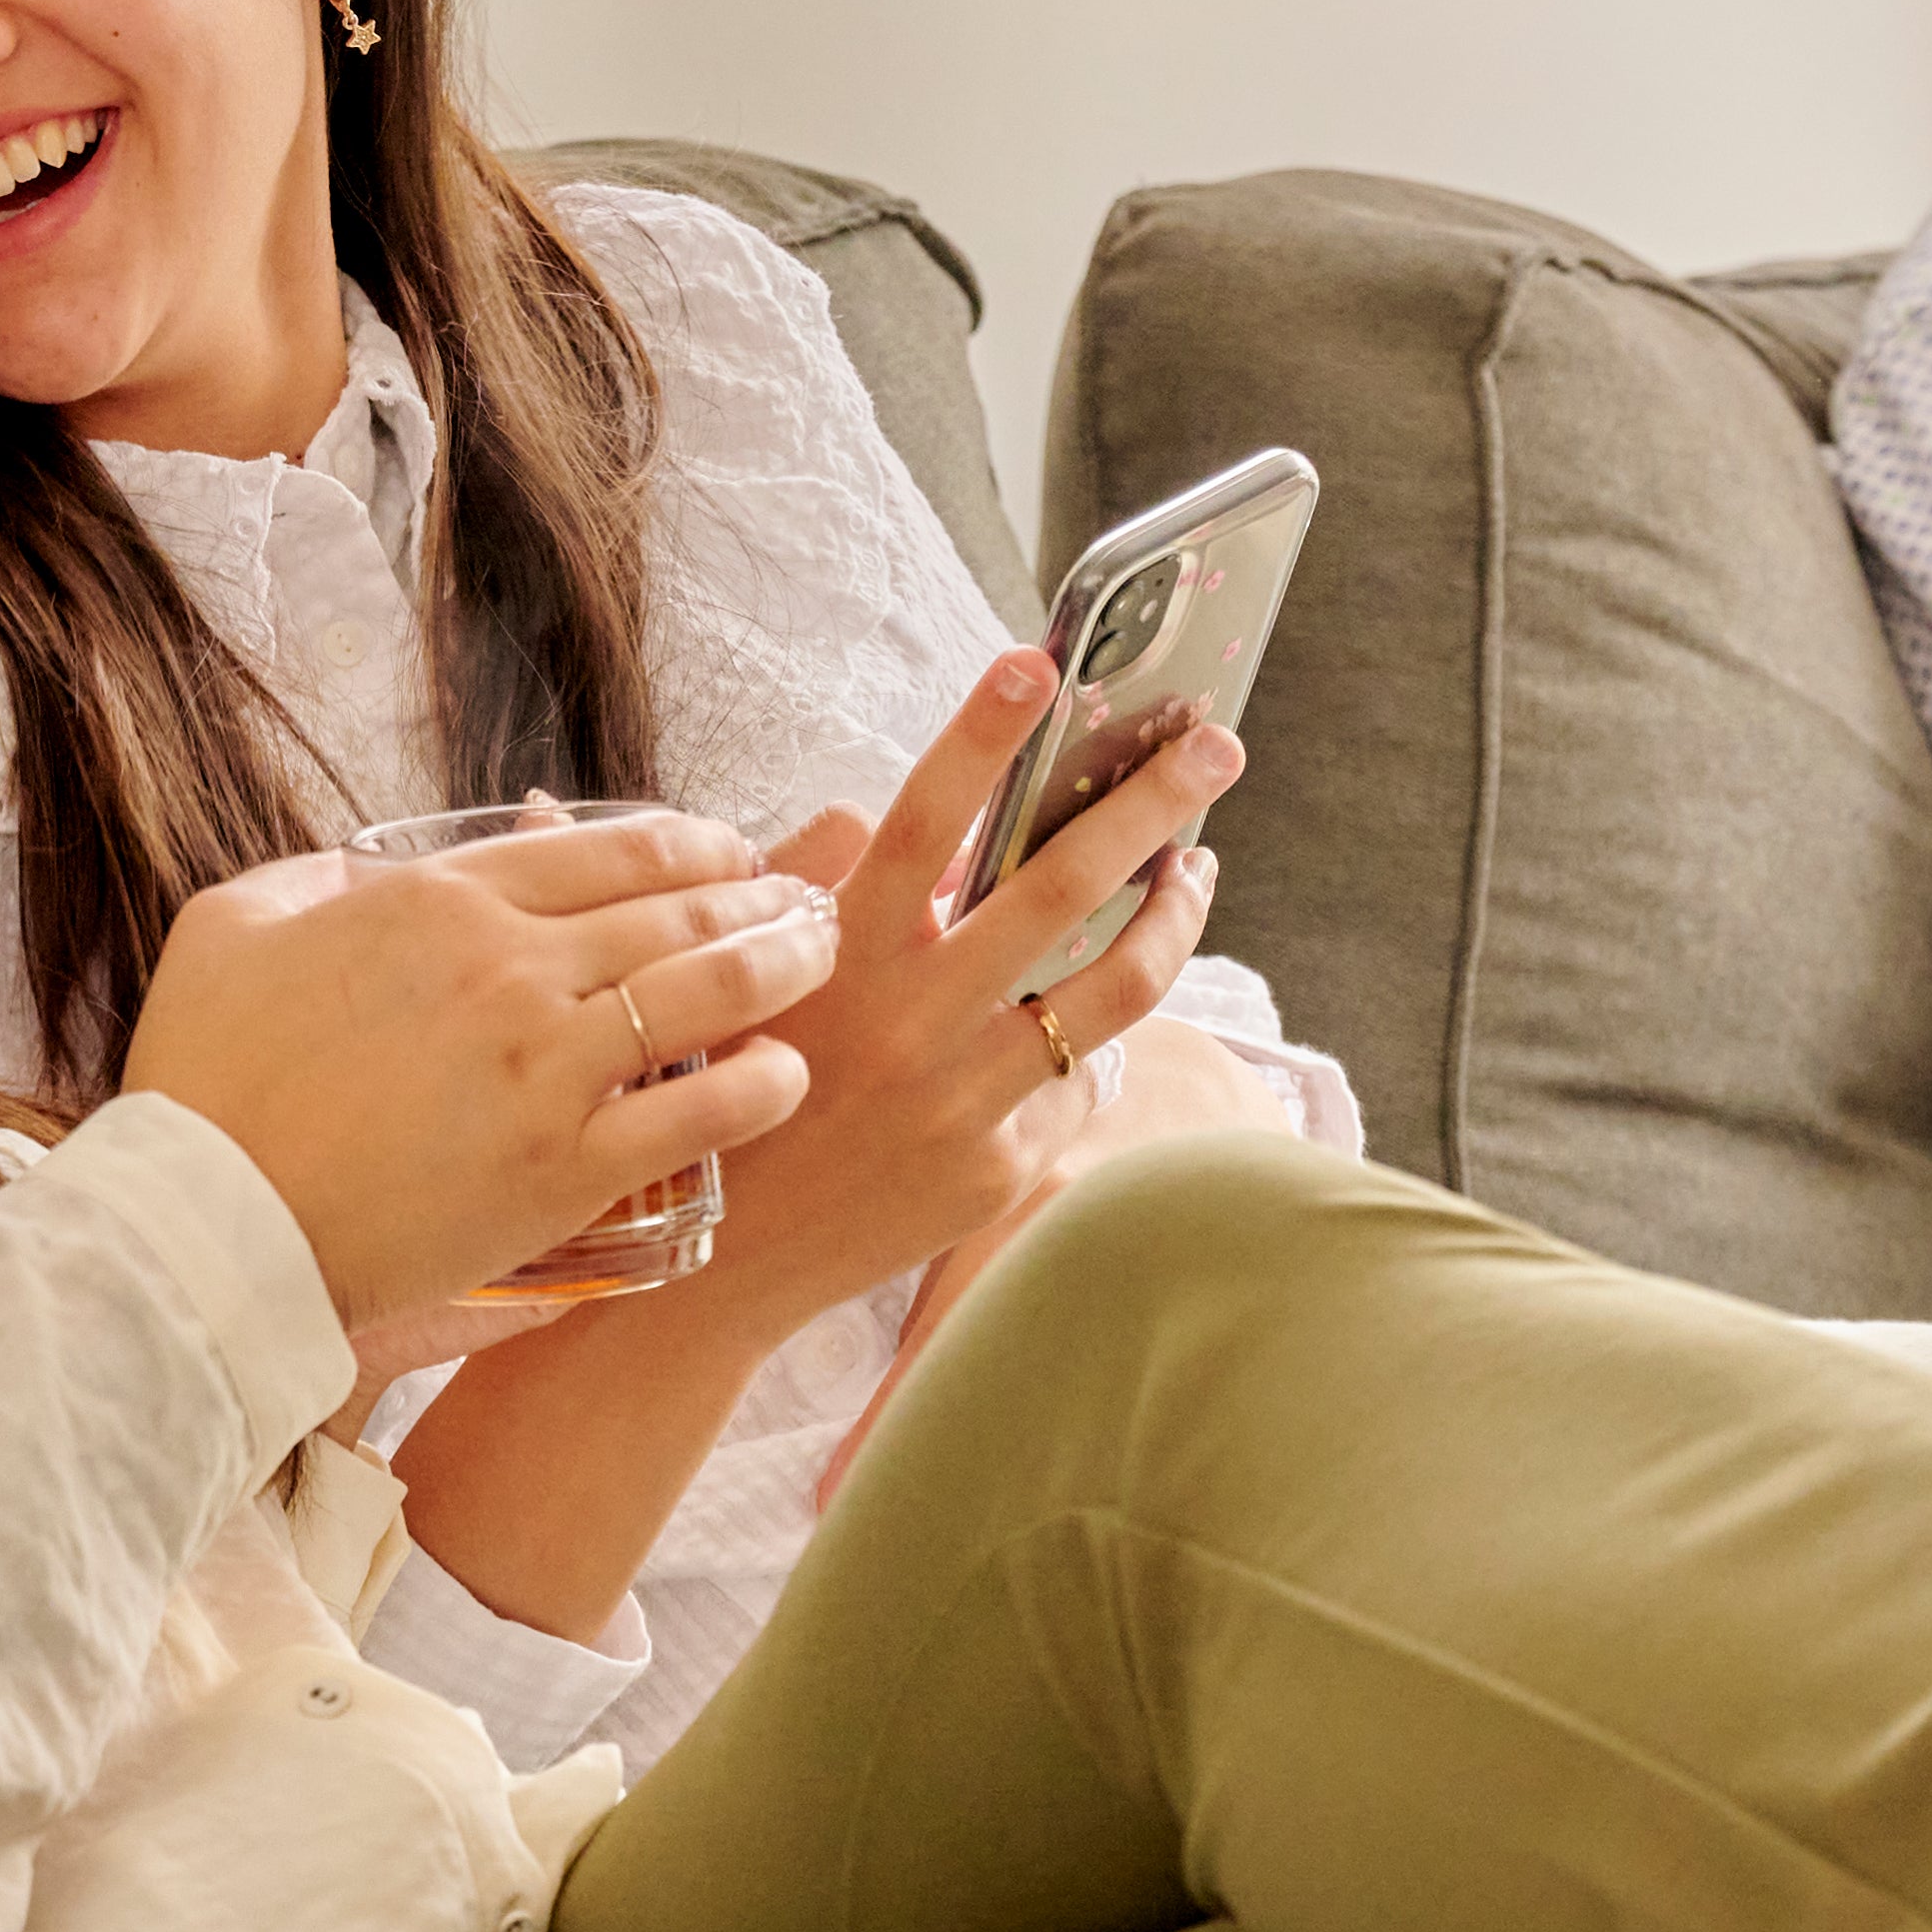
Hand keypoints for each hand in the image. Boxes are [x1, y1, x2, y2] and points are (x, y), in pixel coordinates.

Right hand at [121, 808, 836, 1368]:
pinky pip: (699, 1113)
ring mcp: (544, 1067)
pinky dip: (759, 1083)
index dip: (697, 839)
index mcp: (438, 900)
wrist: (202, 1229)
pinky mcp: (563, 1169)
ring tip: (826, 959)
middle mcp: (508, 967)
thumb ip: (313, 883)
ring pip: (710, 990)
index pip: (614, 845)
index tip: (733, 848)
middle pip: (681, 903)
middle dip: (765, 890)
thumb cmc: (201, 1083)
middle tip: (811, 898)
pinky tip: (787, 1074)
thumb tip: (362, 875)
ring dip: (785, 963)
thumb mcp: (231, 926)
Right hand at [691, 650, 1237, 1326]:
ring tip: (1196, 868)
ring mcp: (961, 1099)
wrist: (718, 1266)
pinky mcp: (995, 1169)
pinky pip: (1072, 1080)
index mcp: (837, 953)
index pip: (923, 818)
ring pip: (1112, 988)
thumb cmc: (725, 1090)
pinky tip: (1092, 1009)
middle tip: (1214, 744)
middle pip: (1059, 889)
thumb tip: (882, 814)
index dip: (982, 736)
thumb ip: (812, 881)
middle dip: (1150, 805)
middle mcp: (909, 1020)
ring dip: (1172, 914)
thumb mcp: (741, 970)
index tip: (1040, 665)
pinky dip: (1087, 1033)